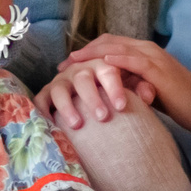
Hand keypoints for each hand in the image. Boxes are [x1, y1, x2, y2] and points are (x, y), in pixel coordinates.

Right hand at [36, 57, 154, 129]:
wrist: (91, 91)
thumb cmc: (113, 91)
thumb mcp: (130, 87)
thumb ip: (141, 89)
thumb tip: (149, 95)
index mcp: (102, 65)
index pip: (108, 71)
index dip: (114, 88)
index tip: (121, 107)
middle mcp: (79, 70)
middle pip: (83, 78)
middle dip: (92, 97)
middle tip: (103, 117)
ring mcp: (61, 81)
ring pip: (60, 89)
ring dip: (68, 106)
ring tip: (78, 125)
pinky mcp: (47, 93)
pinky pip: (40, 100)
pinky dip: (42, 110)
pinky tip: (49, 124)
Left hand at [64, 34, 190, 132]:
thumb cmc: (175, 101)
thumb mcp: (144, 90)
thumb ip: (127, 85)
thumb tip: (103, 92)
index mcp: (142, 53)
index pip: (109, 45)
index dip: (87, 52)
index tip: (67, 65)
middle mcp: (146, 50)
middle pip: (108, 42)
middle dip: (84, 52)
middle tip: (63, 65)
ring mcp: (154, 58)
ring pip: (118, 48)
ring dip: (94, 54)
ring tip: (74, 62)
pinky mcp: (160, 70)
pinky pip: (136, 61)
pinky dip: (118, 59)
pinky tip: (103, 62)